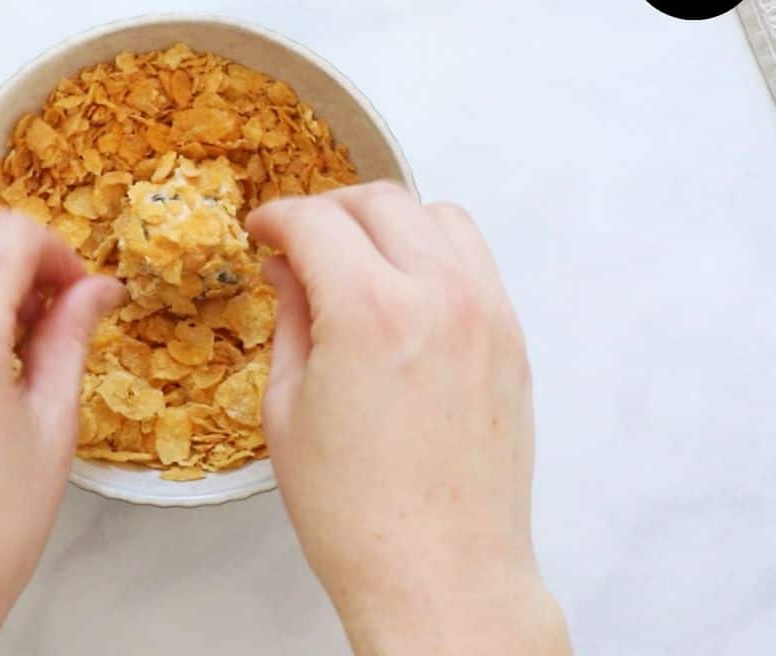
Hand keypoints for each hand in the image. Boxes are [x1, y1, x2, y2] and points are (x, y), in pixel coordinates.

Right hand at [247, 183, 569, 654]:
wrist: (440, 574)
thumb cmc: (357, 514)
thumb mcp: (288, 410)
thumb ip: (290, 320)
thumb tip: (288, 270)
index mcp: (369, 311)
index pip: (316, 221)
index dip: (276, 217)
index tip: (263, 231)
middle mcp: (439, 296)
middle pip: (381, 201)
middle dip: (329, 209)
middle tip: (299, 241)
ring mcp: (487, 315)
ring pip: (440, 216)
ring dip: (390, 221)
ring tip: (357, 259)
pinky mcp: (512, 341)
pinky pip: (475, 261)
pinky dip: (434, 253)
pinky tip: (403, 293)